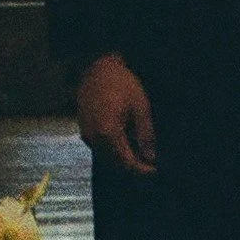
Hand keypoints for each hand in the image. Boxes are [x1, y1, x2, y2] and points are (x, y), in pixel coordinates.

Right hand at [77, 53, 156, 174]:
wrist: (97, 67)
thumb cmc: (121, 83)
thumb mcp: (140, 107)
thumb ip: (146, 135)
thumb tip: (151, 158)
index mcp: (108, 133)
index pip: (126, 162)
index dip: (141, 170)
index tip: (155, 171)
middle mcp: (94, 138)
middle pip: (115, 164)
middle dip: (133, 168)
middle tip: (150, 164)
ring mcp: (86, 135)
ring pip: (106, 158)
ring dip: (122, 160)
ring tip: (140, 154)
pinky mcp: (84, 130)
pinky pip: (100, 149)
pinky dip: (113, 151)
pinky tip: (126, 143)